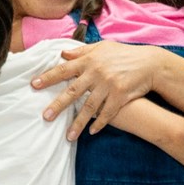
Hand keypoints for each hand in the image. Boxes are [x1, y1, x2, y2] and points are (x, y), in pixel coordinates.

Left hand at [31, 41, 160, 139]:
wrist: (149, 63)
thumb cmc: (124, 54)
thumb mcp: (102, 47)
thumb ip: (82, 51)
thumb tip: (62, 54)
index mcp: (90, 60)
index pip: (65, 69)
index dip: (48, 77)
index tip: (34, 84)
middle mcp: (97, 73)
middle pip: (73, 91)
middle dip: (58, 105)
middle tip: (46, 116)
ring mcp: (108, 85)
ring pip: (89, 107)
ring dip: (78, 123)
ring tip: (68, 137)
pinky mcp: (120, 96)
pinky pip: (107, 113)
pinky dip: (99, 123)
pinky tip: (91, 132)